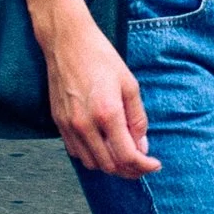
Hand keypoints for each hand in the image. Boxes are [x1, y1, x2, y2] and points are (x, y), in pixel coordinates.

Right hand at [44, 17, 157, 175]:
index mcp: (107, 114)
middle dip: (130, 171)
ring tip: (125, 157)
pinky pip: (76, 152)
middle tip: (143, 164)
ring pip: (91, 164)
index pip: (127, 156)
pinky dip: (92, 156)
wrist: (67, 43)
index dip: (144, 166)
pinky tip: (103, 146)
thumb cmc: (101, 58)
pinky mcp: (59, 123)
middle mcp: (85, 125)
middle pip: (110, 166)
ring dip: (111, 166)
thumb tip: (142, 146)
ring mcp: (69, 126)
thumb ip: (137, 119)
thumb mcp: (130, 85)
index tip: (154, 165)